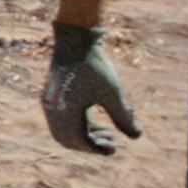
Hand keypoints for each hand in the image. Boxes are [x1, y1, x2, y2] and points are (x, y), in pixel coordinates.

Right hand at [43, 23, 138, 154]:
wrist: (75, 39)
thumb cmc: (94, 66)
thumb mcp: (112, 93)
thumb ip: (123, 117)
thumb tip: (137, 137)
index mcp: (64, 112)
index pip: (79, 141)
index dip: (97, 148)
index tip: (115, 147)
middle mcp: (52, 110)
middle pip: (69, 139)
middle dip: (91, 144)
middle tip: (113, 142)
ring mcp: (50, 103)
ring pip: (65, 130)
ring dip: (86, 134)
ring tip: (109, 131)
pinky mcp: (53, 95)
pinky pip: (63, 118)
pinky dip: (79, 123)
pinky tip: (97, 118)